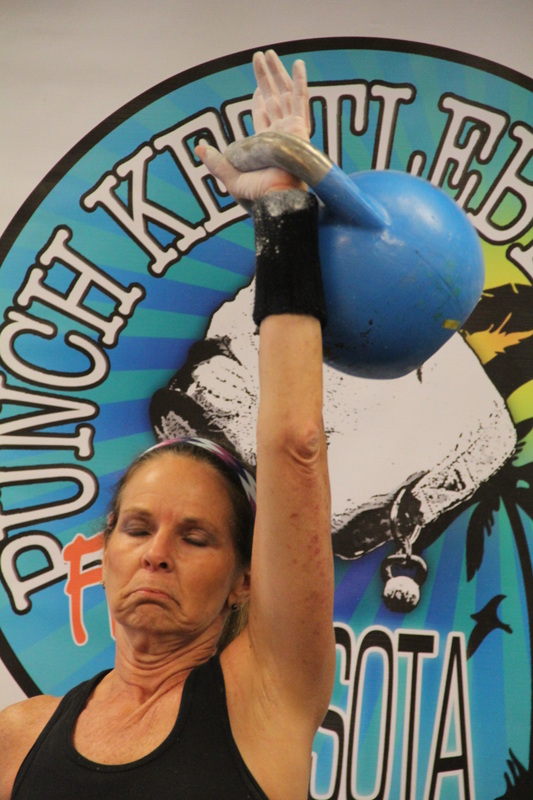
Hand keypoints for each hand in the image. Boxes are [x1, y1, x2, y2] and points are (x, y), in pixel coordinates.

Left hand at [196, 50, 310, 203]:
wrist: (275, 199)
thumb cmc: (257, 194)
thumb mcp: (230, 175)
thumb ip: (215, 161)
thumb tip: (199, 148)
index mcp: (266, 144)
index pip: (263, 114)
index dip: (259, 97)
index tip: (258, 85)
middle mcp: (280, 134)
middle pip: (272, 98)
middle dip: (265, 77)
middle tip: (259, 58)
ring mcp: (291, 129)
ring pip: (284, 93)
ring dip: (276, 73)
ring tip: (268, 54)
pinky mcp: (299, 128)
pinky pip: (300, 99)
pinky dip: (300, 81)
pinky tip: (297, 64)